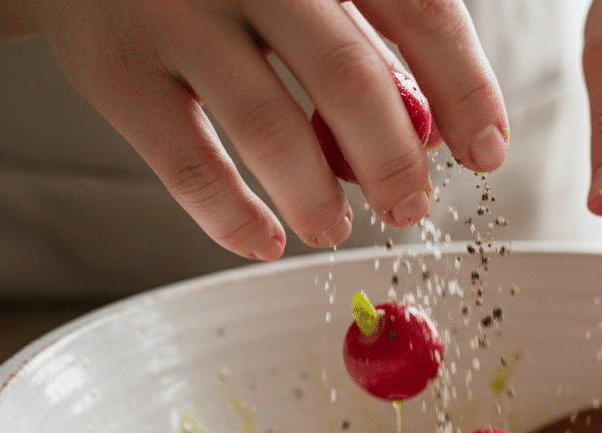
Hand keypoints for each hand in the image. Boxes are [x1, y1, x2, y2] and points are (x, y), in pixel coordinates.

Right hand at [4, 0, 508, 258]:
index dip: (464, 91)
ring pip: (270, 130)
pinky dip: (233, 218)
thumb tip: (433, 131)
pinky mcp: (114, 70)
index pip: (419, 11)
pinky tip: (264, 241)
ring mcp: (174, 14)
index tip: (488, 154)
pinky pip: (188, 166)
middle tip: (409, 208)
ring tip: (334, 229)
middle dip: (394, 162)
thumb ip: (362, 33)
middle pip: (349, 78)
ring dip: (317, 199)